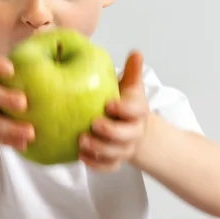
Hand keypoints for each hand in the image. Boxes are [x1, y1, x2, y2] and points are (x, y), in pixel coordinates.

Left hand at [79, 51, 148, 171]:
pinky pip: (108, 167)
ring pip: (116, 153)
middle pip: (127, 135)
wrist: (132, 128)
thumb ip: (132, 71)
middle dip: (110, 131)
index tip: (109, 104)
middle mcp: (134, 130)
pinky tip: (81, 155)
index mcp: (138, 110)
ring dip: (99, 148)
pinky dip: (96, 164)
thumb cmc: (125, 103)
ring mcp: (125, 147)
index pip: (137, 110)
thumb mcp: (130, 86)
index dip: (124, 109)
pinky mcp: (115, 159)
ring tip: (81, 140)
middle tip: (93, 123)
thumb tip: (136, 52)